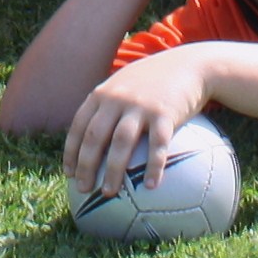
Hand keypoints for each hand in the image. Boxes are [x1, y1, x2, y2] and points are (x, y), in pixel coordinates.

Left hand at [65, 49, 208, 198]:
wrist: (189, 64)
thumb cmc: (154, 80)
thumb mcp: (124, 84)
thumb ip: (109, 105)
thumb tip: (95, 140)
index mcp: (103, 94)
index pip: (78, 125)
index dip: (71, 151)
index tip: (69, 174)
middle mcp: (117, 99)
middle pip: (94, 136)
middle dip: (86, 165)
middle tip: (84, 189)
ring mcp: (140, 106)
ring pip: (120, 142)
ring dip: (112, 170)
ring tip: (109, 193)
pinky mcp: (164, 113)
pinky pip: (157, 145)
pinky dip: (152, 166)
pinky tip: (150, 186)